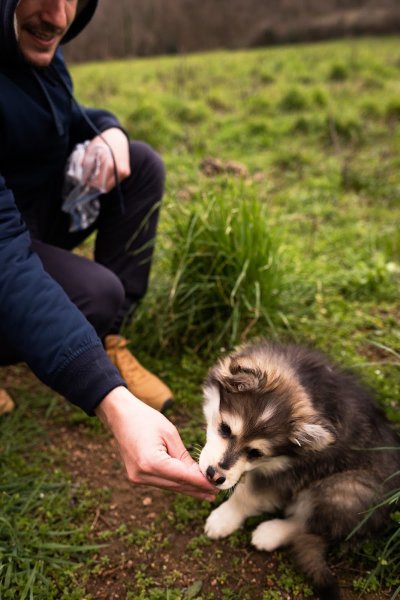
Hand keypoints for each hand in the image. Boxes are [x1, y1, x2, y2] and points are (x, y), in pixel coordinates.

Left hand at [82, 128, 130, 192]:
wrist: (117, 136)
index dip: (90, 183)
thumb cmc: (102, 142)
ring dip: (102, 183)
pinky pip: (115, 181)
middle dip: (96, 184)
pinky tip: (104, 172)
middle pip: (105, 187)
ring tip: (96, 175)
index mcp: (110, 165)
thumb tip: (82, 178)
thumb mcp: (91, 151)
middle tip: (90, 179)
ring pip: (110, 186)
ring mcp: (124, 172)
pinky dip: (108, 180)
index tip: (85, 180)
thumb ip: (86, 165)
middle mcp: (119, 171)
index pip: (98, 183)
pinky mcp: (126, 173)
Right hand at [95, 386, 216, 500]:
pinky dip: (175, 483)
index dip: (201, 482)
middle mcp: (143, 474)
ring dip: (187, 488)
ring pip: (169, 486)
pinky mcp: (136, 476)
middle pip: (176, 485)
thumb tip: (199, 473)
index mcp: (151, 462)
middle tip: (216, 492)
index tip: (217, 485)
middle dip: (197, 489)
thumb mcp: (169, 433)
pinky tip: (188, 485)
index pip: (182, 476)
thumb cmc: (145, 418)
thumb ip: (184, 456)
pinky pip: (161, 482)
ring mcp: (137, 477)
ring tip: (206, 492)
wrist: (120, 415)